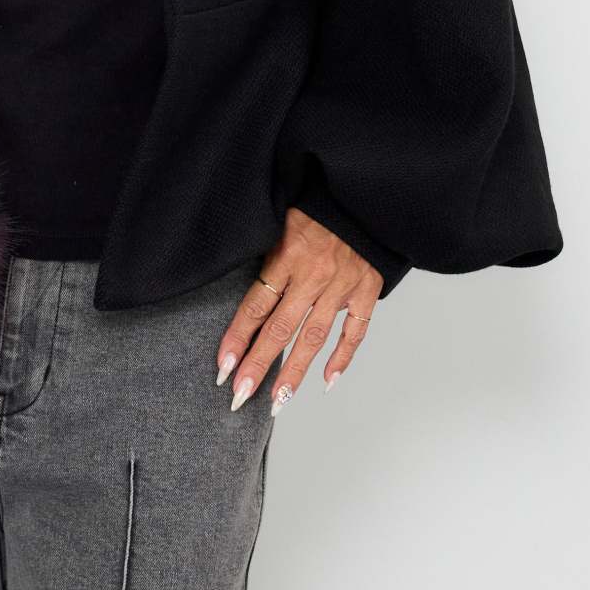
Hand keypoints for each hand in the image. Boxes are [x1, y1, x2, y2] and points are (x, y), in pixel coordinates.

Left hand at [215, 206, 382, 413]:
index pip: (256, 306)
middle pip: (280, 328)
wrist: (365, 189)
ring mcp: (342, 285)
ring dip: (295, 371)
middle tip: (240, 396)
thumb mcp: (281, 218)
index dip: (238, 338)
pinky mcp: (366, 289)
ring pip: (314, 336)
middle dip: (259, 365)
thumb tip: (250, 296)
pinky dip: (343, 357)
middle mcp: (314, 275)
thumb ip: (267, 254)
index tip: (222, 367)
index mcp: (288, 255)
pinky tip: (327, 380)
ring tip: (278, 401)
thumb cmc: (316, 204)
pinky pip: (355, 330)